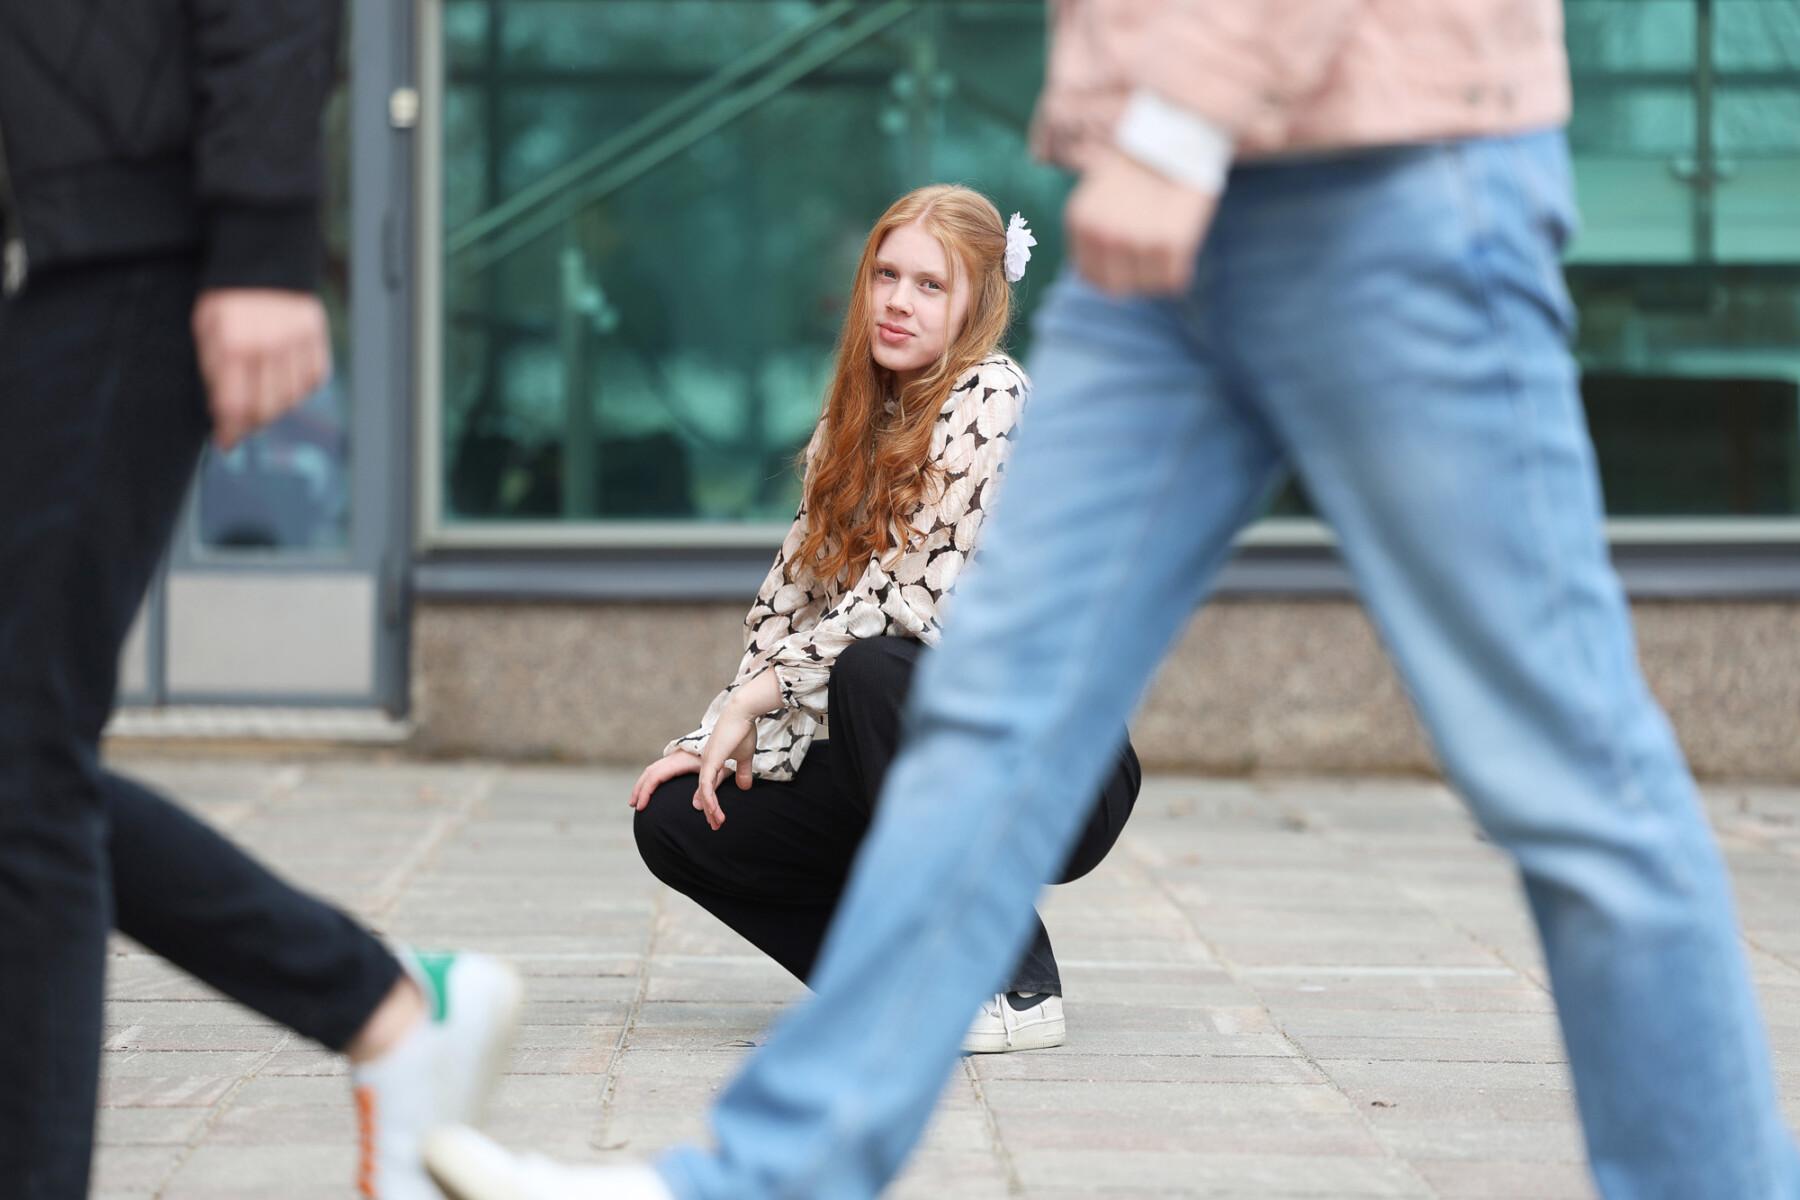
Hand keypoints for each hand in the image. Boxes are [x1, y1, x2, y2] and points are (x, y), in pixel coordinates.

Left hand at [192, 288, 331, 450]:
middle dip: (250, 424)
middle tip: (241, 427)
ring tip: (261, 404)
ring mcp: (296, 342)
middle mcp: (268, 346)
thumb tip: (223, 412)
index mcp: (234, 344)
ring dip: (274, 409)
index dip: (229, 430)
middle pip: (264, 408)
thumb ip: (214, 370)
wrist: (263, 257)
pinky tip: (284, 387)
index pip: (234, 405)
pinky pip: (312, 381)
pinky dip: (298, 391)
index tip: (225, 441)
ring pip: (290, 398)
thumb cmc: (228, 297)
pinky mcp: (316, 338)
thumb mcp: (206, 330)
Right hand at [628, 750, 722, 811]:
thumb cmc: (724, 754)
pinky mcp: (679, 758)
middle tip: (634, 805)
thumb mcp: (719, 772)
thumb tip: (696, 807)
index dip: (646, 791)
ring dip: (643, 784)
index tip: (640, 806)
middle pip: (650, 772)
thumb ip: (709, 789)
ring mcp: (676, 756)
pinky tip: (651, 789)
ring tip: (638, 800)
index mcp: (680, 760)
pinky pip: (659, 769)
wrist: (728, 734)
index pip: (656, 776)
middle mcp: (675, 757)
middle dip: (640, 789)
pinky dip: (652, 779)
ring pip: (653, 770)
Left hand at [693, 706, 756, 831]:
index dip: (710, 802)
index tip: (716, 818)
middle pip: (699, 789)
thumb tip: (744, 787)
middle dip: (701, 808)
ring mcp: (706, 761)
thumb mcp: (744, 756)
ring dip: (710, 809)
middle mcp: (705, 762)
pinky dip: (709, 799)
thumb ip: (742, 771)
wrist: (743, 712)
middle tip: (708, 824)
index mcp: (711, 761)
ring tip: (716, 823)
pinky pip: (707, 785)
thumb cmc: (743, 730)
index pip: (707, 786)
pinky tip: (714, 811)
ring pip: (703, 790)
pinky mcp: (710, 760)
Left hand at [1065, 147, 1218, 296]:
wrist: (1178, 127)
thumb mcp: (1100, 192)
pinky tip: (1183, 244)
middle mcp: (1103, 235)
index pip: (1091, 277)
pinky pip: (1174, 280)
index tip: (1130, 260)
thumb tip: (1101, 272)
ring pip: (1147, 287)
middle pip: (1117, 289)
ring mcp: (1136, 241)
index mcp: (1081, 222)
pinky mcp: (1171, 243)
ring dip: (1159, 272)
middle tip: (1152, 257)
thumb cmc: (1143, 160)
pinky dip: (1180, 270)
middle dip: (1135, 278)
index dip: (1113, 273)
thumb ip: (1095, 229)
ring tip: (1169, 242)